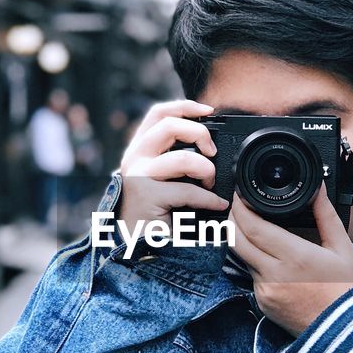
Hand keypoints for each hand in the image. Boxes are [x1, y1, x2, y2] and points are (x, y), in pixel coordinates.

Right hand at [115, 99, 228, 228]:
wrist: (138, 245)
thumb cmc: (157, 210)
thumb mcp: (164, 177)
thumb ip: (176, 157)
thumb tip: (208, 144)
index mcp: (139, 149)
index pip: (158, 113)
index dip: (184, 106)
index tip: (209, 110)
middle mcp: (135, 158)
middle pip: (169, 125)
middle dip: (199, 134)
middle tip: (212, 153)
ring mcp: (139, 176)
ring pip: (183, 158)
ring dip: (206, 171)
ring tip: (211, 184)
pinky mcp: (148, 196)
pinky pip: (188, 191)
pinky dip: (210, 198)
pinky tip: (217, 204)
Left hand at [229, 187, 352, 337]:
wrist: (344, 331)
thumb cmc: (346, 288)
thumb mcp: (342, 247)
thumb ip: (325, 214)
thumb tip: (318, 188)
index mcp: (295, 256)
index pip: (253, 227)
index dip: (241, 208)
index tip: (240, 195)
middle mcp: (274, 274)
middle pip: (236, 240)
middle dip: (232, 219)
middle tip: (237, 206)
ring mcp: (265, 291)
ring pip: (242, 258)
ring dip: (242, 240)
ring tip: (251, 226)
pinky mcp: (262, 303)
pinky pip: (251, 277)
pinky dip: (255, 263)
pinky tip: (267, 257)